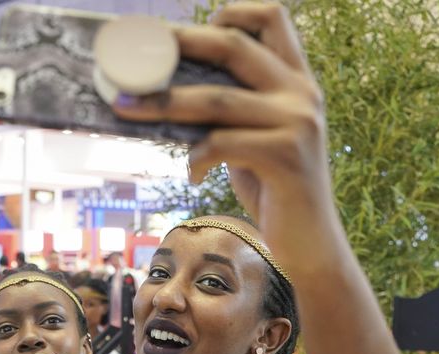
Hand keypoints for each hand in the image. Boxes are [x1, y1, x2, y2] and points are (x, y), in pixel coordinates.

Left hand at [112, 2, 346, 276]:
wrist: (312, 245)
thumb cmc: (276, 191)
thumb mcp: (255, 139)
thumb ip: (231, 111)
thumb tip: (168, 93)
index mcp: (298, 80)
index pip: (272, 17)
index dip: (229, 10)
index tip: (183, 31)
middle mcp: (302, 93)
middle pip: (232, 45)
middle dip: (177, 46)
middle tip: (134, 57)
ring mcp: (297, 123)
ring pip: (216, 98)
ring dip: (162, 102)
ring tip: (126, 106)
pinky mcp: (286, 157)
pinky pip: (222, 144)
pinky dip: (195, 157)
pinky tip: (192, 175)